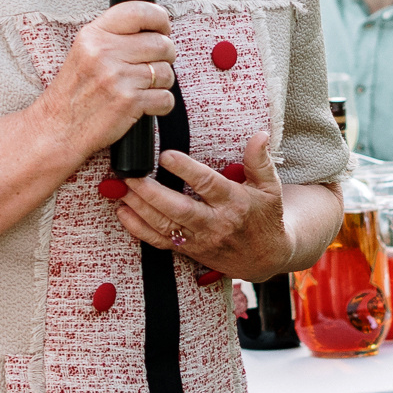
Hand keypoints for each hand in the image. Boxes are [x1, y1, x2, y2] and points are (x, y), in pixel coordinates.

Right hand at [34, 0, 175, 163]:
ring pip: (166, 72)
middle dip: (165, 56)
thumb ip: (112, 37)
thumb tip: (153, 31)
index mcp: (93, 36)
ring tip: (142, 88)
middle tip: (152, 66)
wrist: (57, 129)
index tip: (163, 30)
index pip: (138, 12)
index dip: (159, 19)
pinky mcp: (128, 102)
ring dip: (162, 83)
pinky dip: (161, 104)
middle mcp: (104, 53)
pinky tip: (144, 105)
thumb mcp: (83, 53)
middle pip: (161, 44)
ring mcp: (117, 78)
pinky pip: (166, 98)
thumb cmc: (72, 94)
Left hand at [112, 131, 294, 281]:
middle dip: (151, 193)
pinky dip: (138, 229)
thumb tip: (260, 135)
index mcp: (234, 203)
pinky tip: (122, 212)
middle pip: (179, 210)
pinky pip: (159, 242)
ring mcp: (199, 240)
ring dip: (140, 208)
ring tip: (122, 188)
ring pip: (165, 226)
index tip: (166, 155)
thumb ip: (260, 161)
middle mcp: (215, 224)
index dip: (186, 170)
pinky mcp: (188, 250)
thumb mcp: (270, 187)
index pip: (208, 185)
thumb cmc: (265, 217)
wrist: (265, 257)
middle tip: (130, 175)